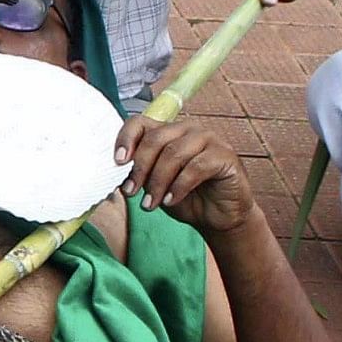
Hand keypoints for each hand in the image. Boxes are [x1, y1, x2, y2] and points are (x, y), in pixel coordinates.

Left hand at [120, 116, 255, 235]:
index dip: (126, 138)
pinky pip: (196, 167)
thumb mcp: (155, 185)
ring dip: (158, 182)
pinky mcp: (225, 155)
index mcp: (168, 131)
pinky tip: (171, 200)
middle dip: (140, 168)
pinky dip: (179, 186)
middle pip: (156, 139)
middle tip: (132, 192)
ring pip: (174, 153)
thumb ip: (139, 173)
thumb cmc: (186, 198)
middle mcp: (187, 129)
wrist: (218, 218)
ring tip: (151, 203)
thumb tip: (117, 170)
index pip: (141, 123)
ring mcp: (209, 139)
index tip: (118, 162)